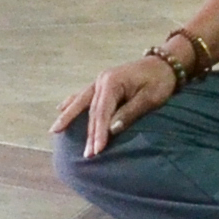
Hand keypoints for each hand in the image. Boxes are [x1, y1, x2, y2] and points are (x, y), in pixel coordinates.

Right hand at [56, 54, 178, 154]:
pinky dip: (72, 102)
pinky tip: (60, 108)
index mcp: (113, 82)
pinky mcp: (103, 83)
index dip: (99, 132)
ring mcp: (100, 80)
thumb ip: (129, 113)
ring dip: (69, 117)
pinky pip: (83, 95)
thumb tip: (112, 129)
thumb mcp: (149, 98)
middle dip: (89, 134)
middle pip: (91, 111)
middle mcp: (102, 80)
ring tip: (54, 130)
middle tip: (86, 155)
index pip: (102, 112)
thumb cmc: (159, 81)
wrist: (165, 63)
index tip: (97, 150)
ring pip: (82, 102)